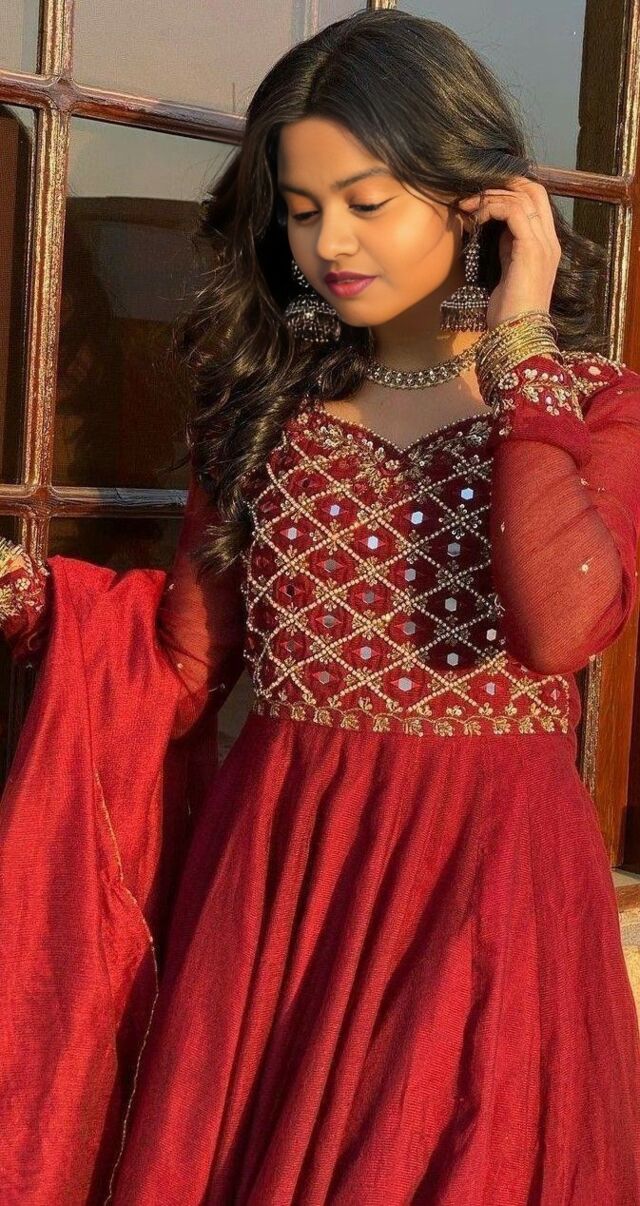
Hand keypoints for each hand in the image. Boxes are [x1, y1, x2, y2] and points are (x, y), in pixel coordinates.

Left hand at [458, 176, 561, 330]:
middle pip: (534, 189)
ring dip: (492, 195)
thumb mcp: (508, 271)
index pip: (536, 200)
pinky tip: (477, 218)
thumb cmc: (508, 312)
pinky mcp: (531, 249)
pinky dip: (493, 207)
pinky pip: (514, 211)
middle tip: (474, 194)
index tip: (482, 198)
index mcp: (547, 245)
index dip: (510, 190)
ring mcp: (544, 244)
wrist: (516, 335)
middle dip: (502, 185)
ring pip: (523, 195)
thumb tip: (496, 227)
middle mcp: (550, 241)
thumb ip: (508, 248)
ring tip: (470, 204)